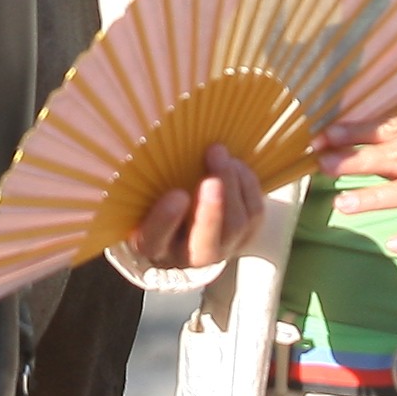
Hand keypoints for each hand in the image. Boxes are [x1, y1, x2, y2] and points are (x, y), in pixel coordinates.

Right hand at [123, 140, 264, 273]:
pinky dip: (247, 185)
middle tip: (212, 180)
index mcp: (153, 244)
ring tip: (219, 153)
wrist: (186, 217)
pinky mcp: (245, 237)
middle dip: (212, 210)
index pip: (155, 239)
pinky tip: (235, 164)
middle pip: (206, 240)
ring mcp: (220, 249)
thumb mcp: (141, 195)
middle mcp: (187, 255)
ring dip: (231, 185)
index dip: (166, 220)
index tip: (177, 195)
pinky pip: (254, 215)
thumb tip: (150, 140)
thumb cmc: (153, 197)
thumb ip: (146, 180)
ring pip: (236, 226)